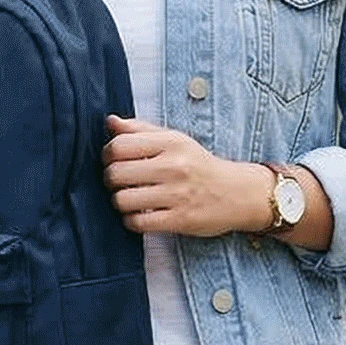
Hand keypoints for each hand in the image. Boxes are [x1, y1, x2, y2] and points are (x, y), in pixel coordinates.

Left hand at [102, 115, 269, 237]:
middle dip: (110, 180)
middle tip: (118, 182)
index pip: (118, 146)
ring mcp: (177, 195)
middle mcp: (174, 167)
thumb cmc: (199, 165)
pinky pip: (137, 223)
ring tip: (129, 199)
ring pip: (122, 200)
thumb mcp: (175, 139)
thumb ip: (140, 130)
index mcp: (171, 142)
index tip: (113, 160)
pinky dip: (131, 220)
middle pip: (116, 174)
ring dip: (119, 202)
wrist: (238, 193)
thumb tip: (110, 122)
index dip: (107, 155)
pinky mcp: (180, 220)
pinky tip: (139, 214)